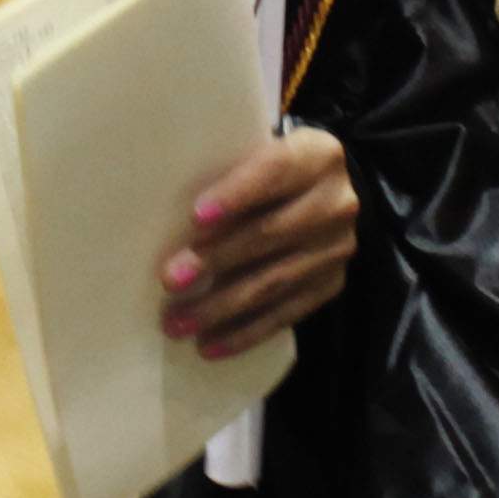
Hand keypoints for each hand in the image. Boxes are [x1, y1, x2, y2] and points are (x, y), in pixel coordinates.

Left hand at [162, 126, 354, 358]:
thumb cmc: (266, 170)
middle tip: (170, 279)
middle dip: (216, 259)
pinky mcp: (331, 285)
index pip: (275, 171)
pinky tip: (210, 346)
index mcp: (316, 155)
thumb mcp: (255, 151)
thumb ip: (226, 168)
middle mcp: (336, 202)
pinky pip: (287, 314)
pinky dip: (246, 332)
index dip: (237, 194)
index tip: (196, 217)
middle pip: (271, 233)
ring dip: (223, 306)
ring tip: (179, 323)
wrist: (322, 193)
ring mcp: (337, 248)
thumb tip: (162, 212)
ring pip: (276, 280)